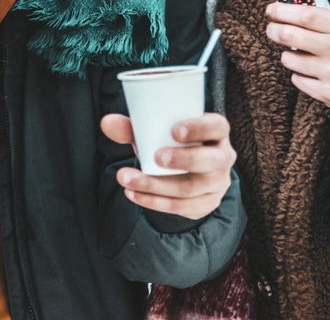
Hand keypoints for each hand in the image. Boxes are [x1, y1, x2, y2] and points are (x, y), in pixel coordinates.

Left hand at [101, 113, 234, 220]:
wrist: (181, 167)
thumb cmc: (169, 142)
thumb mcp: (155, 131)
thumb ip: (132, 127)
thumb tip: (107, 123)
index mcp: (215, 132)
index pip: (217, 126)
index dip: (199, 128)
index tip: (175, 131)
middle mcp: (222, 157)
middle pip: (211, 161)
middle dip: (184, 160)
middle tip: (156, 157)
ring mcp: (216, 183)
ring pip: (191, 189)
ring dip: (157, 186)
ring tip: (127, 178)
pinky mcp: (206, 203)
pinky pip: (183, 207)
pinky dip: (155, 202)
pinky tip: (134, 194)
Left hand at [266, 2, 329, 119]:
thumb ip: (320, 20)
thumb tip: (283, 11)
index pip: (305, 15)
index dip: (281, 11)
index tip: (270, 10)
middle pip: (288, 34)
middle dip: (273, 30)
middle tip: (272, 30)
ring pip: (288, 58)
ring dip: (289, 56)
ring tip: (303, 56)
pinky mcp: (327, 93)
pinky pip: (296, 79)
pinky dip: (300, 75)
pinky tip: (314, 74)